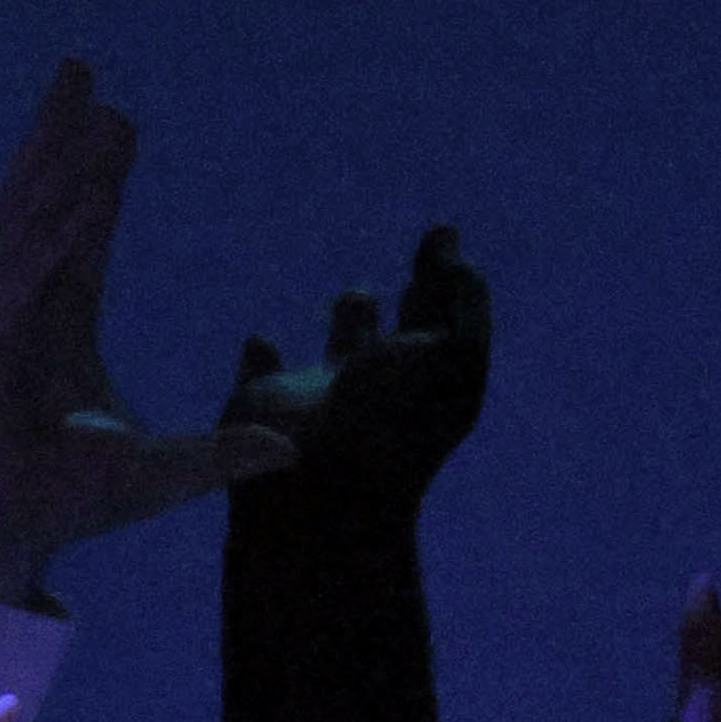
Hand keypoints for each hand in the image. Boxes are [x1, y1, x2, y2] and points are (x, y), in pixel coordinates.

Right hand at [0, 59, 283, 602]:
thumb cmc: (58, 509)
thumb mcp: (157, 474)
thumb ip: (219, 456)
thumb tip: (288, 451)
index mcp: (62, 324)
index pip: (86, 232)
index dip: (101, 176)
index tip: (118, 119)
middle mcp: (25, 310)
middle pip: (47, 202)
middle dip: (64, 136)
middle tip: (83, 70)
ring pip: (26, 220)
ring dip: (50, 158)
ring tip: (72, 95)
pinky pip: (13, 281)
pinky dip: (40, 243)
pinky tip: (70, 203)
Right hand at [218, 226, 493, 517]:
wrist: (313, 488)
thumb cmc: (392, 419)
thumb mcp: (453, 352)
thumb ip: (461, 298)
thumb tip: (452, 256)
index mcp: (424, 380)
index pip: (442, 321)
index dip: (446, 279)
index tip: (443, 233)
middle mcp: (377, 387)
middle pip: (402, 336)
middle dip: (416, 299)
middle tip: (429, 256)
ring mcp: (321, 396)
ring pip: (340, 352)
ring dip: (350, 322)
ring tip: (357, 299)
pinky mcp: (264, 402)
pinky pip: (261, 373)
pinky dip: (259, 358)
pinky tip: (260, 343)